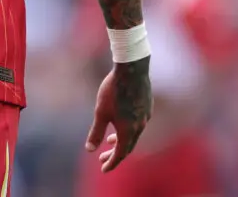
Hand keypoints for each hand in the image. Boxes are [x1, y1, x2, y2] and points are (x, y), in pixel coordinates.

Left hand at [85, 56, 151, 171]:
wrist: (132, 69)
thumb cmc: (113, 91)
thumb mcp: (101, 112)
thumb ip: (96, 132)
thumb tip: (89, 150)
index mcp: (128, 131)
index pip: (120, 154)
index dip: (111, 163)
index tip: (103, 169)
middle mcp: (140, 127)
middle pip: (128, 146)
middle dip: (114, 154)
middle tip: (102, 158)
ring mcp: (145, 116)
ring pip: (134, 135)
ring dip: (121, 140)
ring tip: (110, 140)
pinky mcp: (147, 106)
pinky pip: (138, 124)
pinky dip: (128, 129)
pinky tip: (121, 122)